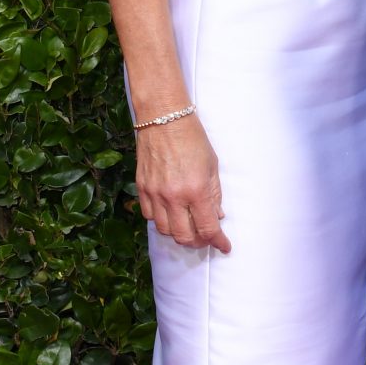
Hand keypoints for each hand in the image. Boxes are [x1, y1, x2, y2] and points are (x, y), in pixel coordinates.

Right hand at [135, 113, 230, 251]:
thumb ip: (214, 195)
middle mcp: (174, 196)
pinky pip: (149, 216)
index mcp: (196, 190)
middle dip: (198, 242)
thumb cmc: (193, 138)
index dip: (218, 242)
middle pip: (184, 237)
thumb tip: (217, 217)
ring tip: (189, 226)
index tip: (224, 246)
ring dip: (179, 233)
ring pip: (165, 230)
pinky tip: (171, 214)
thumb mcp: (212, 166)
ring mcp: (155, 193)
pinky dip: (161, 221)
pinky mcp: (141, 188)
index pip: (207, 228)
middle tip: (206, 237)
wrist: (163, 118)